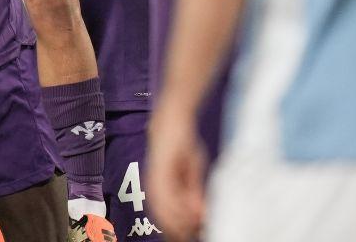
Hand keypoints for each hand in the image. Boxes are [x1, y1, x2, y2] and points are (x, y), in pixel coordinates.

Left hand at [146, 106, 207, 241]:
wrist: (172, 124)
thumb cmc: (182, 147)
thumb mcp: (192, 174)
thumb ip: (193, 194)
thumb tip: (200, 216)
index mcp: (161, 192)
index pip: (169, 220)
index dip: (182, 231)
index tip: (197, 234)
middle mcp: (156, 190)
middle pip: (166, 221)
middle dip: (183, 230)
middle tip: (199, 232)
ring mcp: (156, 182)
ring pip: (167, 212)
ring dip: (183, 222)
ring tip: (199, 226)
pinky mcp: (159, 174)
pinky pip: (168, 197)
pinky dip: (180, 208)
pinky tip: (192, 213)